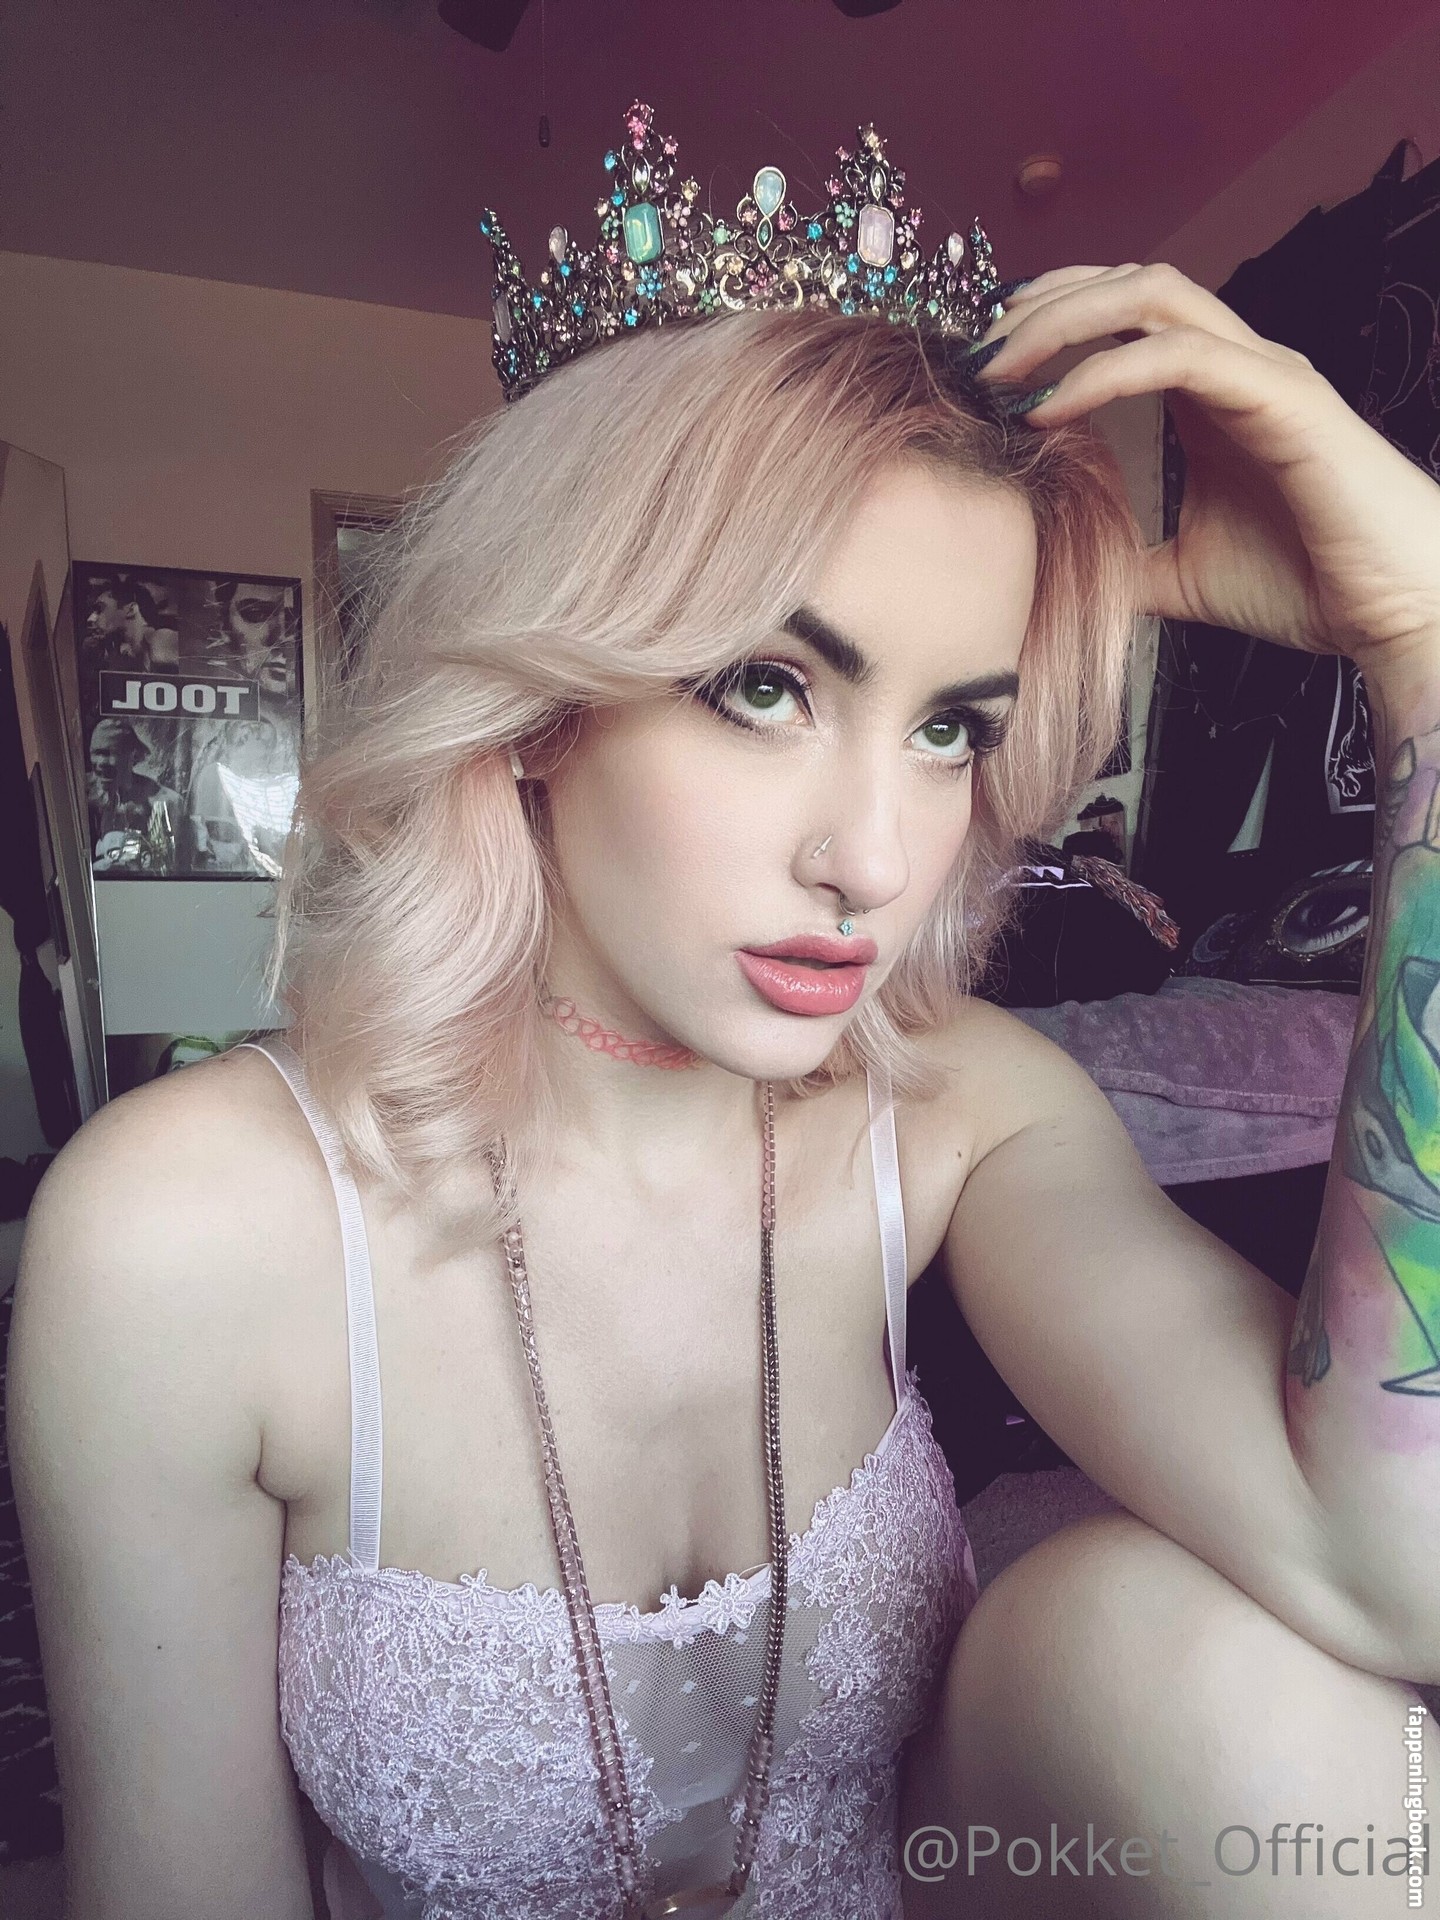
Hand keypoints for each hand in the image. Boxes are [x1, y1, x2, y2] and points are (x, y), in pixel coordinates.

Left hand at [972, 263, 1439, 675]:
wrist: (1393, 615)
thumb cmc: (1309, 587)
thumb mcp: (1181, 577)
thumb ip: (1125, 558)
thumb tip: (1061, 573)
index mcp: (1212, 394)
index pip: (1124, 316)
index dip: (1049, 323)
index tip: (982, 368)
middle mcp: (1236, 366)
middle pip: (1128, 284)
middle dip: (1042, 307)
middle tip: (974, 356)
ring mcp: (1263, 373)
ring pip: (1152, 294)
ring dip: (1064, 321)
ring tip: (1000, 370)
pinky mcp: (1282, 398)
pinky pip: (1180, 355)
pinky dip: (1105, 372)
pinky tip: (1051, 409)